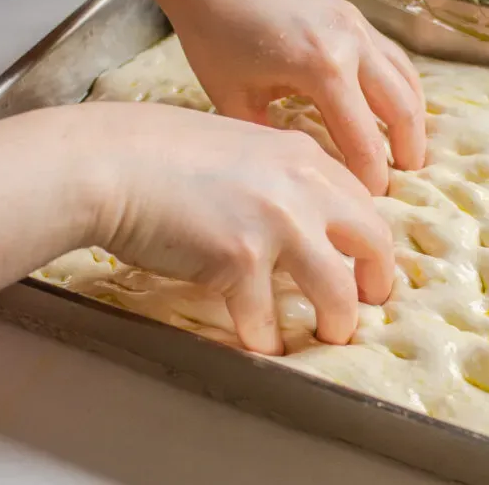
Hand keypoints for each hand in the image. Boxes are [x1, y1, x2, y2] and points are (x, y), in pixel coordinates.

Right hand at [81, 102, 394, 355]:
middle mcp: (302, 187)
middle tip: (369, 300)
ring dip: (337, 321)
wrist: (111, 161)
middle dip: (377, 278)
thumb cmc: (158, 150)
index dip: (368, 235)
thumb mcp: (239, 143)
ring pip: (335, 291)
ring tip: (328, 336)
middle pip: (370, 240)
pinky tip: (262, 346)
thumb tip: (296, 214)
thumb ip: (277, 174)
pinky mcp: (241, 261)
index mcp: (303, 155)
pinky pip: (266, 318)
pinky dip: (265, 339)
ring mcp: (276, 225)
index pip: (362, 199)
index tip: (364, 258)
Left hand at [127, 0, 425, 195]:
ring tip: (409, 150)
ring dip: (412, 117)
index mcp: (322, 69)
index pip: (362, 139)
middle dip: (408, 150)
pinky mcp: (352, 14)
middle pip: (402, 108)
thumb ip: (269, 138)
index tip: (370, 203)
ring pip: (405, 79)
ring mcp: (357, 24)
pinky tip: (393, 105)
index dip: (370, 177)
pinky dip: (401, 85)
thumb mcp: (233, 97)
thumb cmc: (211, 30)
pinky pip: (393, 56)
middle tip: (406, 181)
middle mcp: (351, 44)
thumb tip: (295, 171)